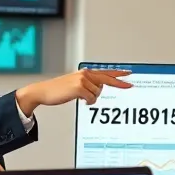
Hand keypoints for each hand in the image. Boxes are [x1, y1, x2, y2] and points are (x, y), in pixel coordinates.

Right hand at [16, 69, 130, 112]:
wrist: (44, 92)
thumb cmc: (58, 90)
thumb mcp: (75, 85)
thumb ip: (87, 85)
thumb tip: (98, 90)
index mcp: (85, 72)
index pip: (105, 72)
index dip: (118, 74)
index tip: (129, 74)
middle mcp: (85, 74)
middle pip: (107, 80)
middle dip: (119, 83)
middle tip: (130, 85)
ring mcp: (83, 80)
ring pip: (98, 93)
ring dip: (91, 98)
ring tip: (80, 97)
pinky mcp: (79, 87)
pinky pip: (92, 99)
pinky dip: (88, 102)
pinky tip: (80, 100)